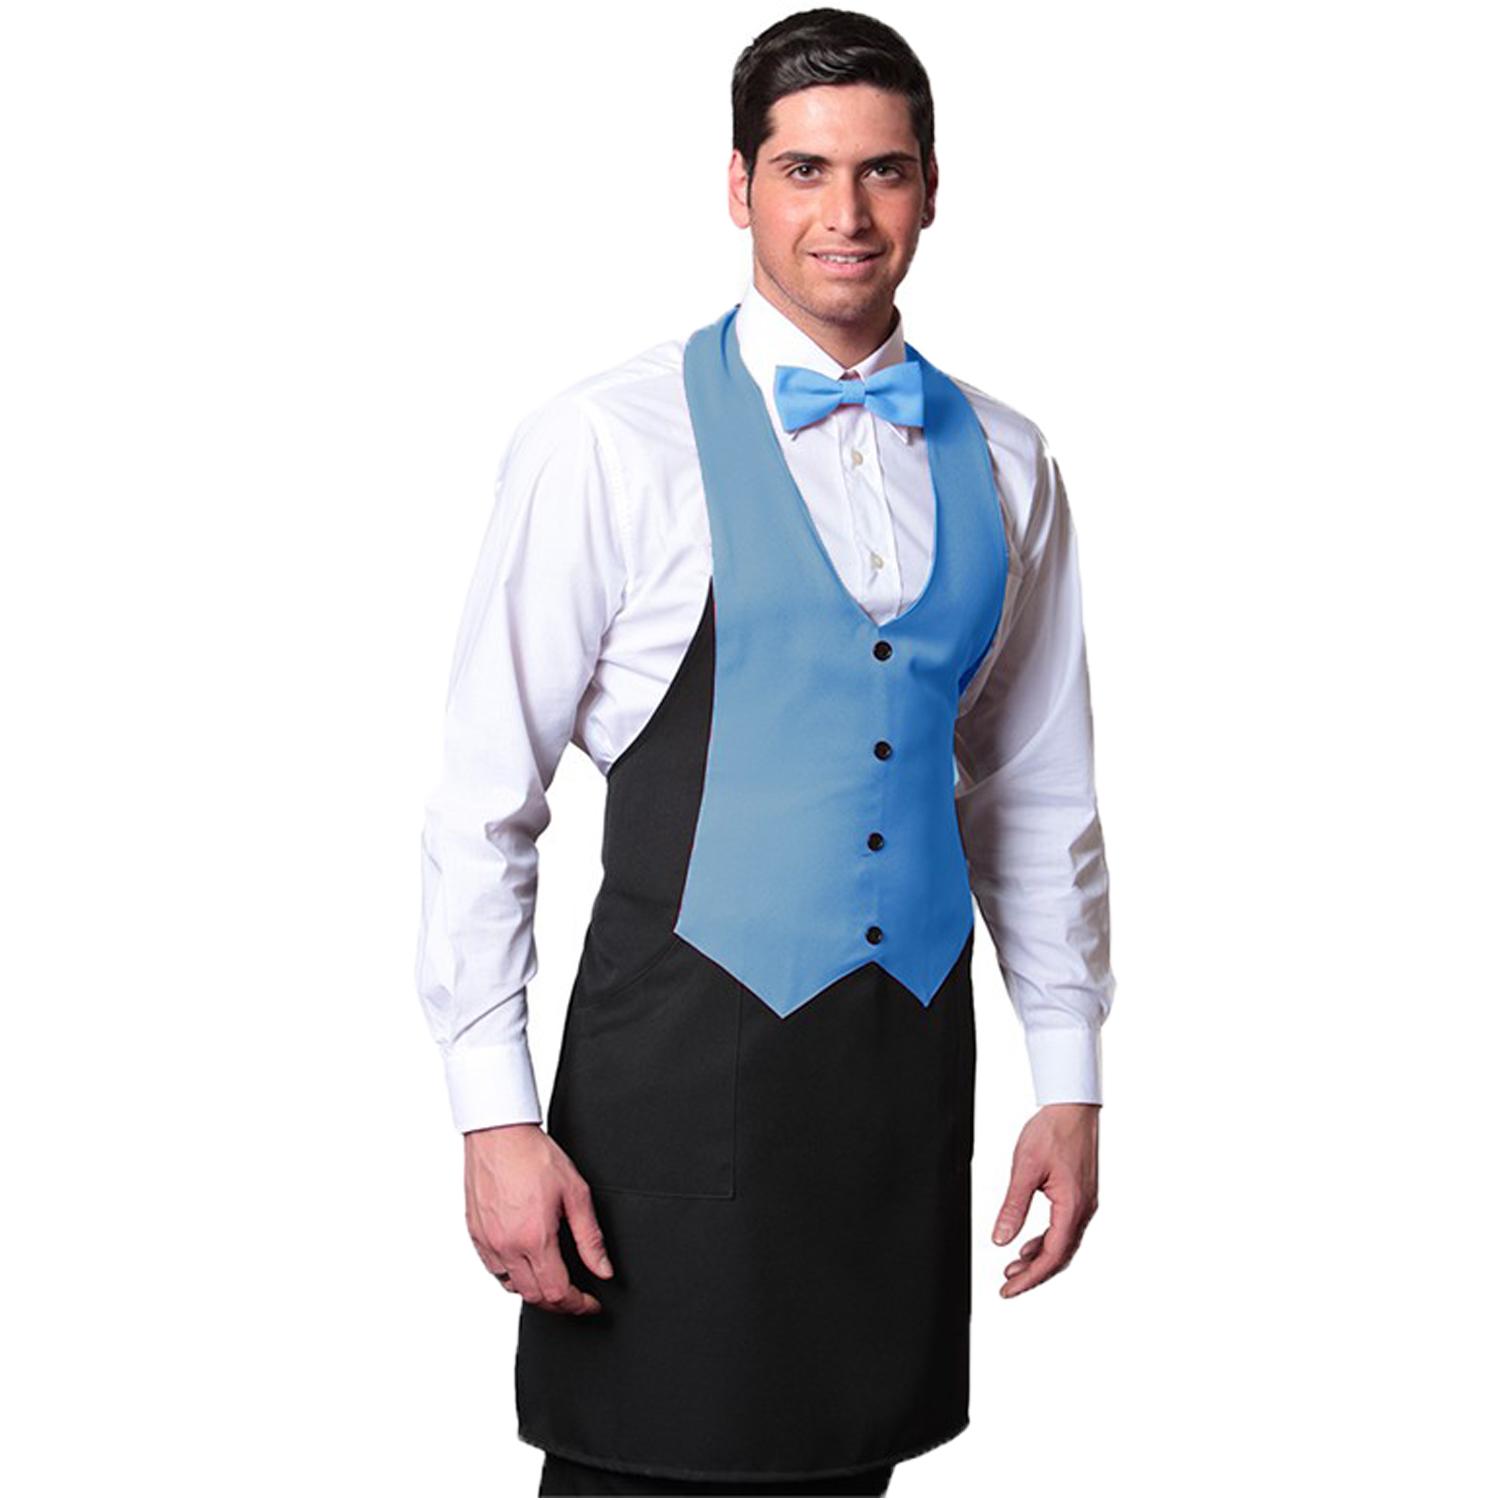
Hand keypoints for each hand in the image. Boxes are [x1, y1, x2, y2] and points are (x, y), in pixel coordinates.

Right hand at [464, 1123, 613, 1314]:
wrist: (499, 1133)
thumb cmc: (534, 1155)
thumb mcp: (575, 1193)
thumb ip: (590, 1237)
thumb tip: (603, 1269)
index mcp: (534, 1238)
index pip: (557, 1293)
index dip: (578, 1305)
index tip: (590, 1304)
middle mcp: (507, 1246)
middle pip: (534, 1297)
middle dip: (559, 1302)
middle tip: (577, 1296)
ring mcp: (488, 1242)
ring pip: (512, 1288)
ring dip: (535, 1290)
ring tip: (553, 1279)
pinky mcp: (475, 1234)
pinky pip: (494, 1270)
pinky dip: (512, 1276)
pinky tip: (526, 1261)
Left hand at [990, 1103, 1099, 1297]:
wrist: (1073, 1107)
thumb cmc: (1052, 1131)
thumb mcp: (1025, 1169)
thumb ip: (1013, 1206)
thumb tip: (1000, 1239)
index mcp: (1073, 1207)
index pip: (1051, 1256)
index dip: (1029, 1278)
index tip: (1007, 1290)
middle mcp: (1084, 1210)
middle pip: (1060, 1257)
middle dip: (1034, 1275)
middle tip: (1007, 1286)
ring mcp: (1085, 1204)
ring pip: (1063, 1245)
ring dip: (1039, 1260)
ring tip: (1013, 1269)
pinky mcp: (1081, 1196)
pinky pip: (1065, 1230)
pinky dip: (1046, 1243)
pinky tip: (1029, 1245)